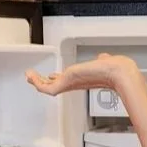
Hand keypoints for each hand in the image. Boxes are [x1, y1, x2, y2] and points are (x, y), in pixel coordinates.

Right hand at [25, 52, 140, 98]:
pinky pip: (47, 88)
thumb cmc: (114, 68)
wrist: (117, 72)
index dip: (56, 78)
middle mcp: (75, 83)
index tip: (50, 75)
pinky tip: (31, 76)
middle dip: (43, 81)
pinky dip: (37, 82)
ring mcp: (70, 84)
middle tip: (33, 77)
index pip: (65, 81)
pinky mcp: (66, 84)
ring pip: (49, 88)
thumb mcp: (103, 61)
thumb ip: (101, 60)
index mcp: (82, 78)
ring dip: (36, 81)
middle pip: (55, 86)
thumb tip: (103, 58)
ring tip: (28, 75)